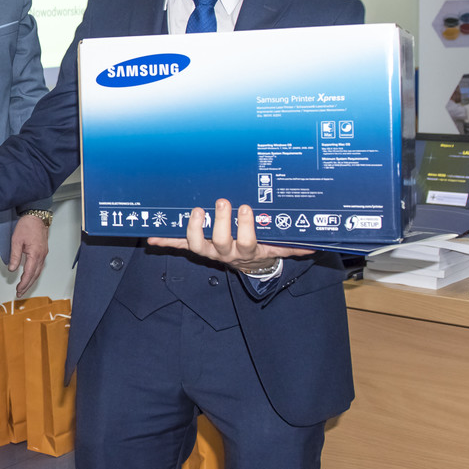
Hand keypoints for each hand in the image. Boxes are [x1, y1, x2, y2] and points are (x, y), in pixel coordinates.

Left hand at [9, 214, 49, 296]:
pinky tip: (30, 276)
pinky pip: (40, 266)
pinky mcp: (43, 251)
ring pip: (38, 272)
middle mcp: (42, 256)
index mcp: (35, 254)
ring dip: (31, 281)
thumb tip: (12, 269)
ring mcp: (44, 254)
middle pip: (35, 275)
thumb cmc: (27, 226)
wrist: (36, 216)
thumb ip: (15, 256)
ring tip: (24, 287)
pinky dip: (35, 273)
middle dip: (27, 285)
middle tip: (20, 293)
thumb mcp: (16, 241)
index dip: (24, 283)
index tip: (18, 290)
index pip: (29, 273)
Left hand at [146, 199, 311, 271]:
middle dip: (220, 222)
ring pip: (196, 243)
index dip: (245, 228)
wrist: (248, 265)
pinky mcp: (196, 246)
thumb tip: (316, 245)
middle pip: (220, 241)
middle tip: (222, 202)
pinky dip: (165, 240)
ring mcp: (208, 249)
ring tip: (196, 210)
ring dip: (193, 227)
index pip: (247, 242)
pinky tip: (152, 236)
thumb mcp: (279, 247)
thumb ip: (294, 245)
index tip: (246, 208)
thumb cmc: (263, 248)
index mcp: (247, 250)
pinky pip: (178, 244)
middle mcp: (225, 251)